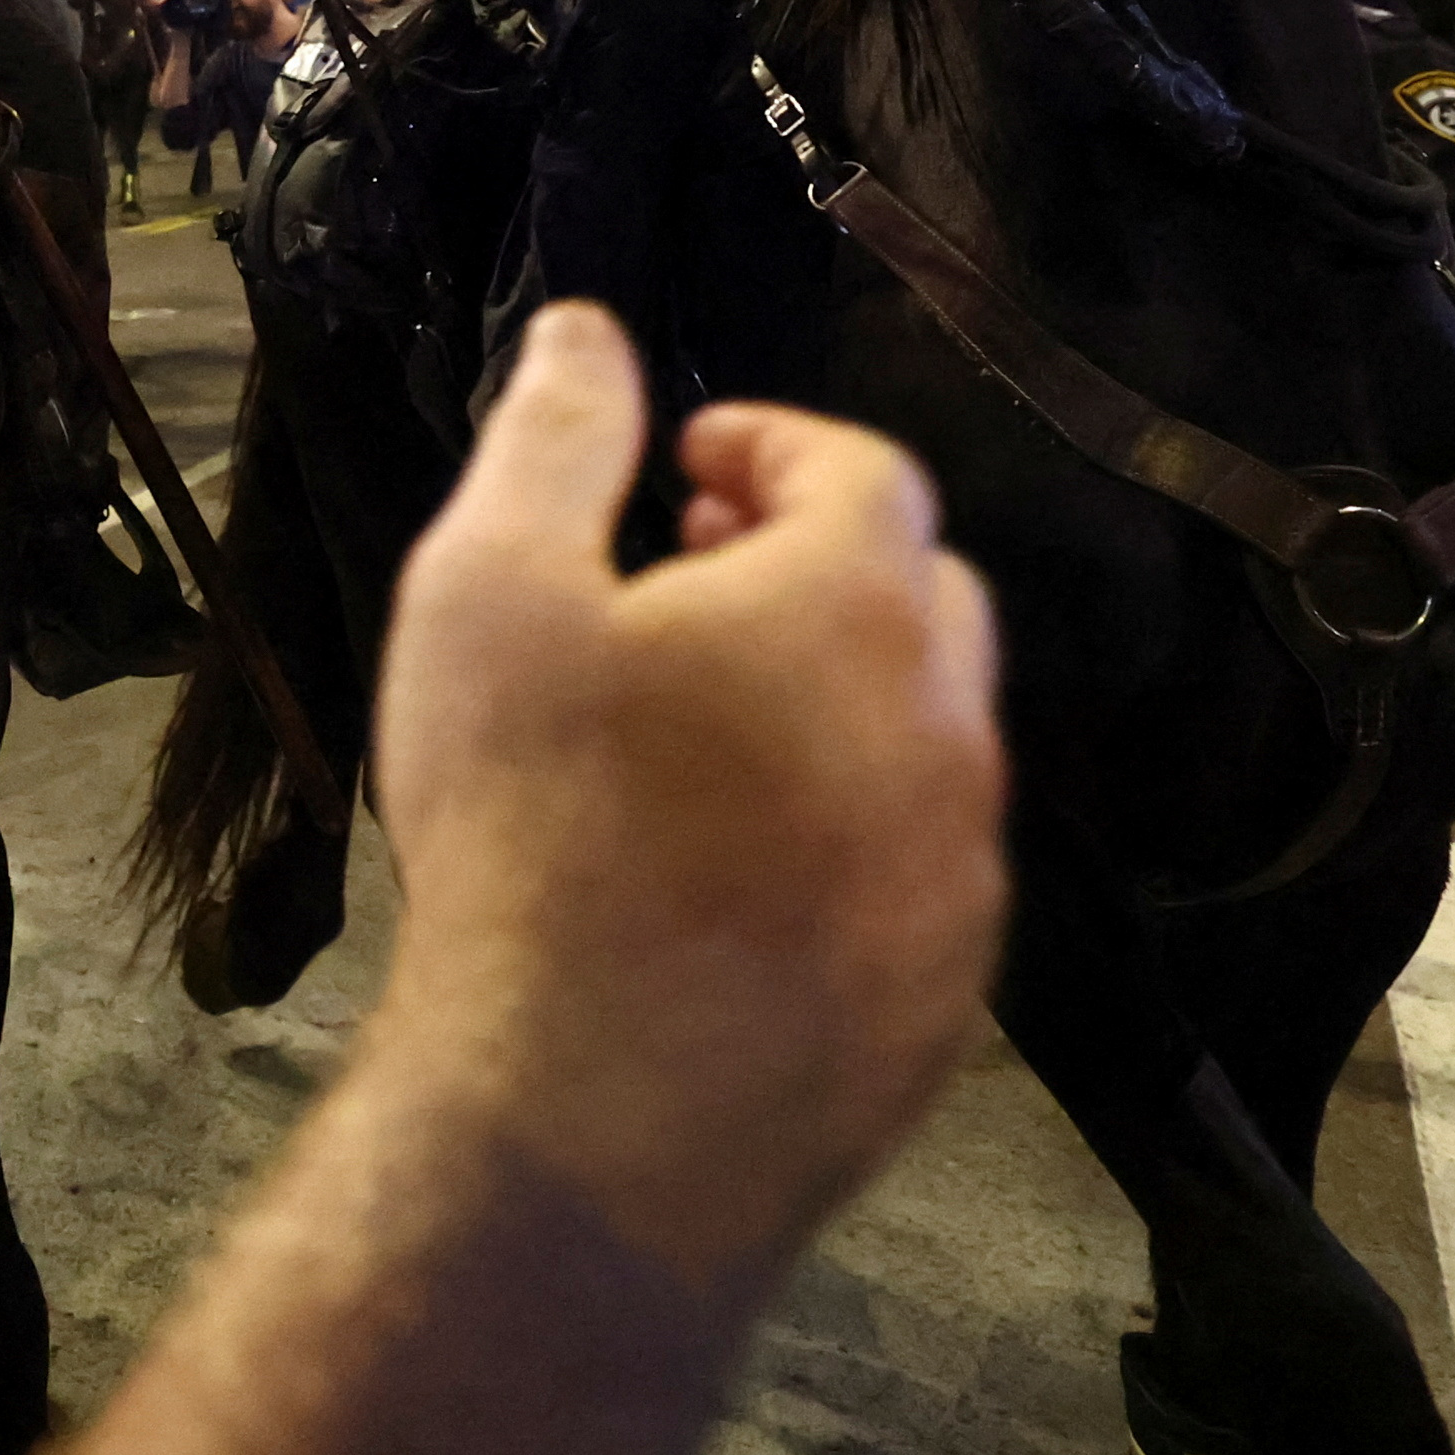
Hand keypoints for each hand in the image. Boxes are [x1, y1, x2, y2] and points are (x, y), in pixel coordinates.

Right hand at [365, 305, 1007, 1286]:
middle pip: (920, 596)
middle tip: (685, 590)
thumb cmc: (531, 837)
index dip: (769, 447)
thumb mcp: (490, 594)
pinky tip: (725, 883)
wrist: (589, 1126)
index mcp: (854, 607)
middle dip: (814, 565)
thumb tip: (588, 329)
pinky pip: (913, 874)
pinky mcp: (949, 998)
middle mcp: (946, 729)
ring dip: (832, 707)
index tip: (679, 472)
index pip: (861, 469)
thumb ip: (554, 438)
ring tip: (694, 742)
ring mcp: (963, 876)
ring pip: (923, 743)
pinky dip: (843, 837)